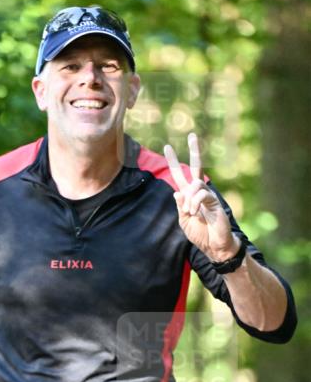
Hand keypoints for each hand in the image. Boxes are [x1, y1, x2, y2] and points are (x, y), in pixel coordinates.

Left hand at [164, 133, 239, 262]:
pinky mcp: (214, 200)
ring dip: (190, 199)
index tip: (167, 147)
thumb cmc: (200, 234)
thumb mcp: (184, 221)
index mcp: (188, 196)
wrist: (214, 245)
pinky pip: (202, 194)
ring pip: (195, 184)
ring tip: (191, 213)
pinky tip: (196, 213)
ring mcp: (207, 195)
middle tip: (192, 136)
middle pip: (195, 167)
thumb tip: (177, 192)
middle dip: (194, 151)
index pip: (179, 175)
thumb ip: (180, 207)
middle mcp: (198, 192)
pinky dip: (195, 203)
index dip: (172, 162)